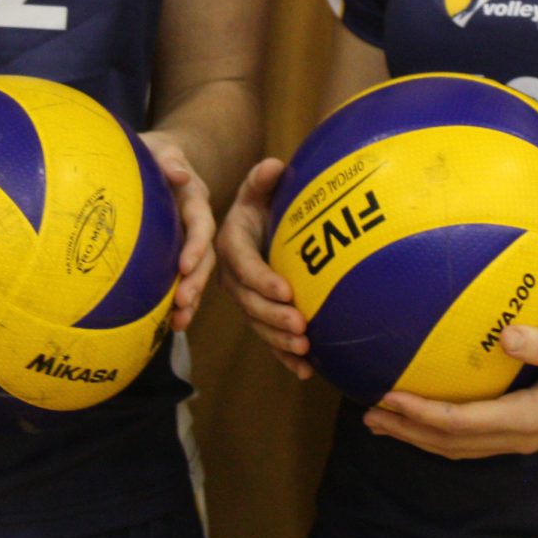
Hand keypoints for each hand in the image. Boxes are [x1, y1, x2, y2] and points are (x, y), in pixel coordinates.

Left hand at [138, 132, 216, 331]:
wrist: (153, 156)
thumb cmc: (151, 149)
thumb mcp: (159, 147)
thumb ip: (169, 158)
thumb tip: (179, 173)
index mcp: (194, 197)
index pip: (201, 222)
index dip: (196, 245)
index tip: (184, 266)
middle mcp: (196, 221)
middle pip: (205, 255)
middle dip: (196, 281)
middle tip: (182, 303)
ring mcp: (187, 238)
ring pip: (197, 272)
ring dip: (191, 298)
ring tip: (178, 323)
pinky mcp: (176, 251)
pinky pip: (182, 278)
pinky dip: (178, 299)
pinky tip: (169, 322)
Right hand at [213, 156, 312, 378]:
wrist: (254, 222)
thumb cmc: (261, 200)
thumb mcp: (259, 187)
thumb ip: (263, 179)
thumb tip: (273, 166)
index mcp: (231, 244)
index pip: (245, 265)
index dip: (263, 280)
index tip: (287, 291)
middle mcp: (232, 275)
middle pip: (250, 302)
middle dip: (274, 317)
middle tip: (301, 327)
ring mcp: (245, 298)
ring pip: (258, 324)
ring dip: (280, 340)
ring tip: (305, 350)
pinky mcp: (258, 313)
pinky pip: (268, 338)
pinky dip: (284, 356)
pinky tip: (305, 371)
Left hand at [362, 327, 537, 457]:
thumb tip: (507, 335)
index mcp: (525, 419)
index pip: (459, 422)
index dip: (420, 412)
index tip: (387, 397)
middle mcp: (517, 438)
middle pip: (449, 442)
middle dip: (407, 430)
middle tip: (367, 415)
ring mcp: (519, 440)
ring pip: (457, 447)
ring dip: (418, 436)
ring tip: (383, 422)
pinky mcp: (523, 433)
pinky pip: (470, 441)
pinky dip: (439, 433)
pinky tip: (426, 418)